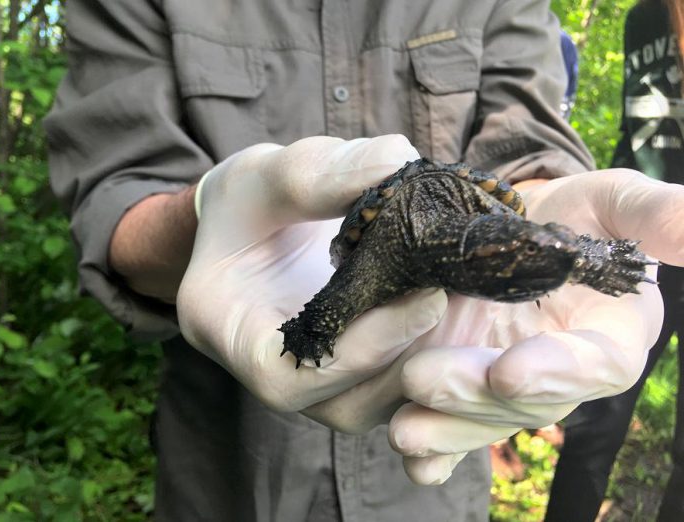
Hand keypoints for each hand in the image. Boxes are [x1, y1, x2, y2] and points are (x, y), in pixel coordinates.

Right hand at [177, 135, 447, 412]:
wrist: (254, 223)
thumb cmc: (247, 201)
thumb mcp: (264, 175)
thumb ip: (317, 174)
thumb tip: (397, 162)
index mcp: (233, 334)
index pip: (290, 375)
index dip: (360, 352)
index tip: (425, 300)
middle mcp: (279, 371)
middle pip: (349, 402)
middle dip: (412, 355)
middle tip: (465, 295)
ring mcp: (321, 378)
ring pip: (384, 399)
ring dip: (435, 355)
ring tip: (472, 296)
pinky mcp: (356, 370)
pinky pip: (401, 379)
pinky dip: (437, 347)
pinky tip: (466, 299)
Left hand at [309, 169, 683, 483]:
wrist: (518, 228)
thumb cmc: (575, 215)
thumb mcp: (613, 202)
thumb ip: (653, 215)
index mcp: (607, 337)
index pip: (596, 367)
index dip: (557, 373)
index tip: (509, 372)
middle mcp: (556, 372)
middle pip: (524, 402)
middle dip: (473, 396)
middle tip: (422, 377)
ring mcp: (508, 384)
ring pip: (482, 421)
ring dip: (443, 429)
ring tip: (403, 429)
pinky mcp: (469, 386)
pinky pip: (455, 430)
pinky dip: (434, 450)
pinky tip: (410, 454)